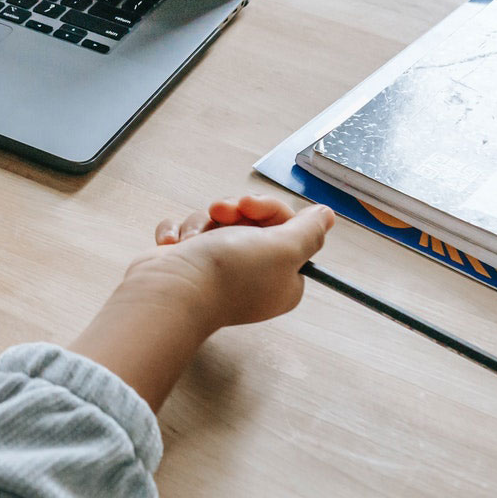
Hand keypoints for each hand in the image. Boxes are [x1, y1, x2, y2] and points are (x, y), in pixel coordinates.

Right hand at [124, 195, 334, 330]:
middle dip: (231, 211)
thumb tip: (326, 216)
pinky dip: (177, 234)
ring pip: (215, 223)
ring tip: (193, 239)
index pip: (286, 228)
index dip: (267, 209)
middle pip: (249, 221)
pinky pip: (186, 233)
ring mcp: (218, 270)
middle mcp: (253, 275)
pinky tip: (174, 245)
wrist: (170, 291)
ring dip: (201, 222)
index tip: (250, 206)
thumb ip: (309, 230)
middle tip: (220, 213)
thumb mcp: (284, 248)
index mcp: (283, 277)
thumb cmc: (228, 274)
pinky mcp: (188, 264)